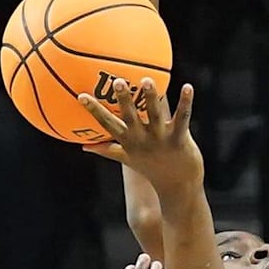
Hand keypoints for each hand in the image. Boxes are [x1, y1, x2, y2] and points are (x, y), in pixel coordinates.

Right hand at [79, 78, 203, 200]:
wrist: (179, 188)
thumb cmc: (152, 169)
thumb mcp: (127, 159)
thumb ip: (107, 150)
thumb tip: (84, 146)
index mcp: (129, 142)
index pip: (108, 124)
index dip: (94, 111)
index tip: (81, 96)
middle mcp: (143, 140)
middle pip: (130, 117)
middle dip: (123, 99)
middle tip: (117, 81)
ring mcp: (161, 139)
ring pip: (155, 114)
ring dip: (151, 97)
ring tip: (147, 80)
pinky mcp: (180, 139)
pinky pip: (182, 118)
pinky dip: (185, 102)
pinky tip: (187, 87)